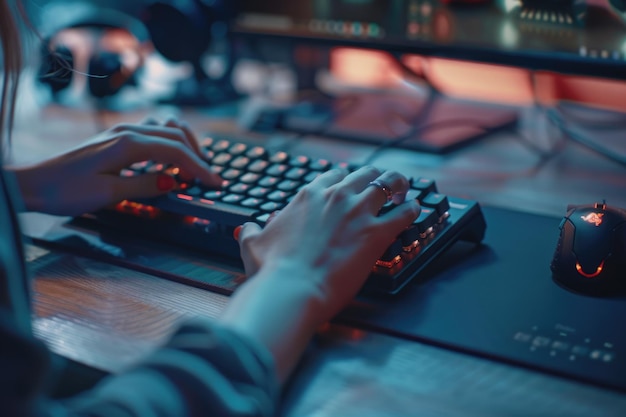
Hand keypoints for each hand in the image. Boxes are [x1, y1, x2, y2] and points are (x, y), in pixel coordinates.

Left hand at [10, 117, 220, 215]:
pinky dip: (168, 144)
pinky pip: (152, 133)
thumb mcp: (108, 194)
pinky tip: (168, 162)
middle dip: (197, 156)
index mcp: (128, 144)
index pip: (175, 152)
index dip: (199, 168)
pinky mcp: (116, 138)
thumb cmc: (65, 190)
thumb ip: (145, 186)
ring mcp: (121, 132)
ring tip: (193, 166)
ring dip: (184, 144)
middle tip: (210, 178)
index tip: (215, 183)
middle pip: (176, 135)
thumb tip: (173, 182)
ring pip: (165, 128)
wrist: (34, 183)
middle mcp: (127, 132)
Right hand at [236, 166, 419, 321]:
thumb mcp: (253, 244)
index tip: (350, 183)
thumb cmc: (273, 269)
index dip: (344, 178)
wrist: (292, 287)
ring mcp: (358, 212)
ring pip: (386, 183)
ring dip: (396, 183)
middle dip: (374, 176)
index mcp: (309, 195)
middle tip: (381, 182)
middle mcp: (335, 196)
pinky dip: (412, 209)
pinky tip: (415, 209)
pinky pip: (403, 213)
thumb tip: (246, 228)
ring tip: (403, 187)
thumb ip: (250, 231)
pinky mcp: (376, 232)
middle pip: (364, 173)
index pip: (333, 175)